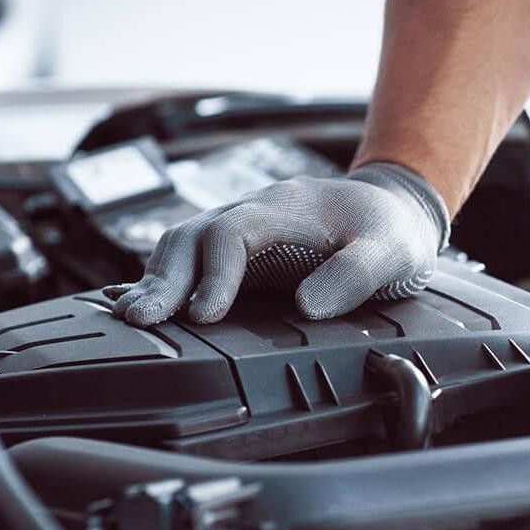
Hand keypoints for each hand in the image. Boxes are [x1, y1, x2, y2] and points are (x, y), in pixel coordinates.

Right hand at [105, 163, 448, 325]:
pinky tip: (148, 304)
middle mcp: (255, 212)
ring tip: (134, 318)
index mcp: (288, 208)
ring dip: (158, 278)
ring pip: (184, 242)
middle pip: (193, 235)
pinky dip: (168, 278)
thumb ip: (355, 276)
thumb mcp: (391, 252)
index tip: (206, 315)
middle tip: (141, 321)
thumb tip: (307, 308)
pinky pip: (194, 256)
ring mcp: (244, 228)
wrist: (396, 209)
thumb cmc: (392, 231)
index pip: (232, 233)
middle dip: (164, 278)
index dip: (214, 274)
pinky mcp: (242, 249)